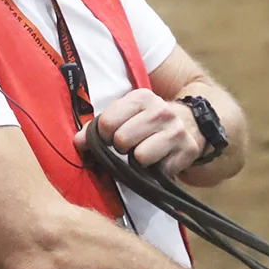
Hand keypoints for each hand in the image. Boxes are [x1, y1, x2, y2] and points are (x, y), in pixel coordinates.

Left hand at [75, 88, 203, 175]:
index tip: (110, 137)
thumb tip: (78, 142)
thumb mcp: (125, 116)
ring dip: (138, 161)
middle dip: (121, 148)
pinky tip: (160, 161)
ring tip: (143, 153)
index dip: (104, 136)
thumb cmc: (147, 123)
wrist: (191, 124)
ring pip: (140, 156)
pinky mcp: (188, 150)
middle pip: (122, 140)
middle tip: (128, 147)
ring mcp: (176, 130)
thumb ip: (98, 127)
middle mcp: (161, 111)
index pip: (107, 122)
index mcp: (141, 97)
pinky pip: (159, 170)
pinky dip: (156, 171)